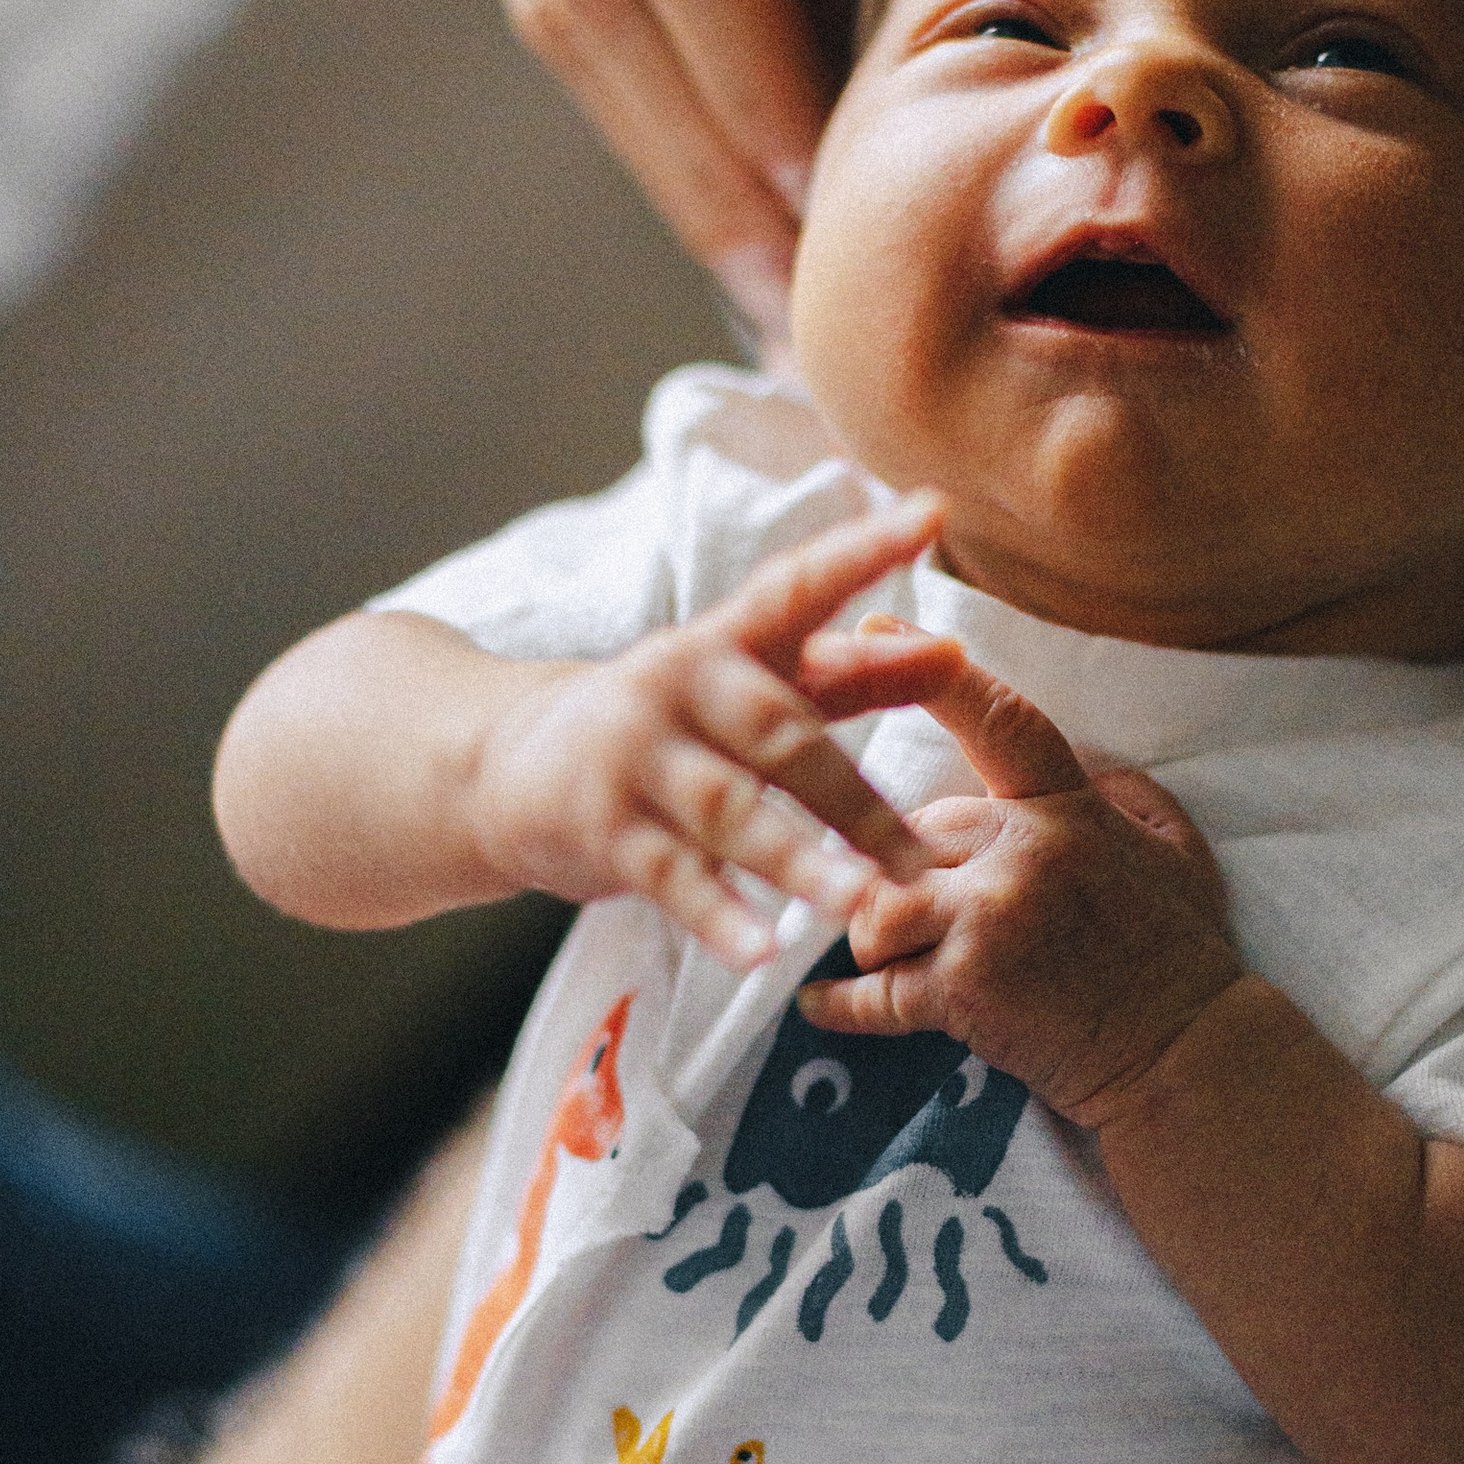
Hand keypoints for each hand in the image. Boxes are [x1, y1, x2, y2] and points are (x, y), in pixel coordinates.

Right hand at [470, 503, 962, 969]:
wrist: (504, 765)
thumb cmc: (663, 726)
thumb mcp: (749, 687)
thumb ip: (853, 676)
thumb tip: (958, 653)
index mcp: (725, 640)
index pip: (798, 584)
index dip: (863, 548)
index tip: (931, 512)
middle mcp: (678, 682)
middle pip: (781, 734)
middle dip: (856, 802)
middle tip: (925, 862)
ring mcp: (634, 754)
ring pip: (729, 810)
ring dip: (797, 862)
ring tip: (858, 905)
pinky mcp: (599, 822)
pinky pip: (668, 874)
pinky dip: (717, 915)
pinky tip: (761, 951)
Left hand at [799, 656, 1241, 1119]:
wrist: (1185, 1055)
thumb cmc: (1180, 953)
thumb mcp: (1174, 850)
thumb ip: (1125, 797)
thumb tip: (1090, 769)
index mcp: (1068, 807)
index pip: (997, 720)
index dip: (929, 670)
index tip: (869, 629)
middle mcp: (1021, 854)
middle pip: (907, 832)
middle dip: (902, 869)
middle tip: (932, 912)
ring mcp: (988, 922)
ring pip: (873, 902)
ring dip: (875, 931)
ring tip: (893, 955)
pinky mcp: (963, 993)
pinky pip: (872, 990)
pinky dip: (839, 1004)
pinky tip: (817, 1004)